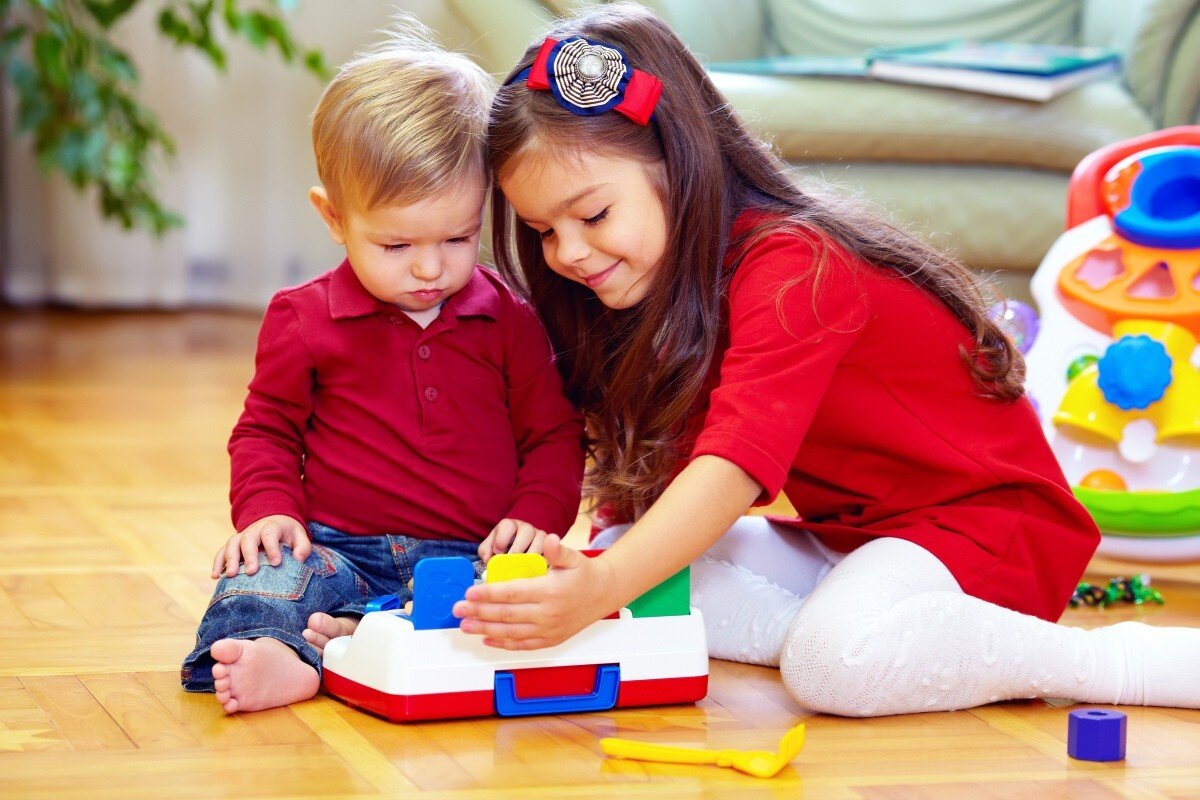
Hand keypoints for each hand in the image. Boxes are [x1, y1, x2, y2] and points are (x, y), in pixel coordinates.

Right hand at [212, 515, 309, 578]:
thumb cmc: (288, 533)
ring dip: (230, 559)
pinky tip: (216, 576)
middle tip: (251, 572)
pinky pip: (222, 551)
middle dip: (249, 555)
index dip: (272, 548)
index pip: (270, 534)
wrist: (273, 521)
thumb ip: (303, 547)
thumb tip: (298, 560)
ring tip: (231, 575)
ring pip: (232, 544)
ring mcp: (241, 537)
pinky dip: (218, 563)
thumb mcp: (300, 536)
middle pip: (248, 539)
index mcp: (272, 526)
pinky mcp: (233, 545)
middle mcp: (254, 530)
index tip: (277, 563)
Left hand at [454, 535, 616, 649]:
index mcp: (549, 591)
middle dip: (479, 613)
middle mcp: (547, 614)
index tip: (469, 592)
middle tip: (458, 610)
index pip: (512, 593)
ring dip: (484, 630)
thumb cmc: (584, 574)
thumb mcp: (573, 558)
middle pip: (506, 615)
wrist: (603, 594)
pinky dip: (502, 643)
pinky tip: (486, 638)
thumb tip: (549, 540)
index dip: (489, 594)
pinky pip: (522, 645)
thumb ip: (558, 551)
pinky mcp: (550, 640)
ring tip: (465, 625)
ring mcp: (548, 630)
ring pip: (510, 633)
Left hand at [477, 518, 548, 562]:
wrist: (514, 555)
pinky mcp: (549, 546)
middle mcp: (525, 527)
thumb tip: (489, 559)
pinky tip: (536, 569)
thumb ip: (486, 552)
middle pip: (526, 530)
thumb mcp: (489, 549)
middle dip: (518, 547)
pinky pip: (550, 550)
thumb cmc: (500, 550)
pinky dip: (543, 559)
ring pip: (541, 539)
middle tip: (512, 561)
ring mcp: (539, 535)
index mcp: (509, 525)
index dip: (502, 539)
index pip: (507, 525)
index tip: (498, 552)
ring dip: (532, 553)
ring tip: (524, 567)